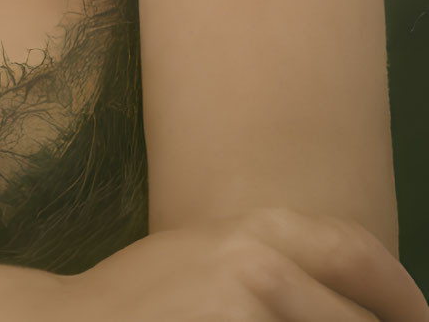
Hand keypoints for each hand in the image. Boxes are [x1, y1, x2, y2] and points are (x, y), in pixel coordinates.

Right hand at [45, 208, 428, 321]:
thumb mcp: (205, 261)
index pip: (356, 252)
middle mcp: (259, 260)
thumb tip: (349, 304)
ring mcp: (248, 307)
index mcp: (253, 227)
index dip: (400, 292)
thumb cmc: (139, 306)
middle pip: (360, 321)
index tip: (417, 318)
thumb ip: (270, 269)